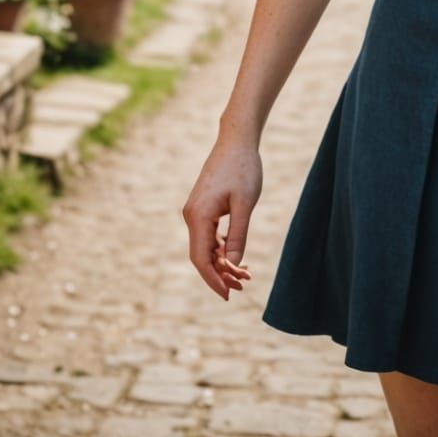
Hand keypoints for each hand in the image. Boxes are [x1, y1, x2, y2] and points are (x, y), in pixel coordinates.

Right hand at [182, 132, 261, 299]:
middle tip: (242, 287)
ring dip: (223, 262)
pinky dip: (222, 248)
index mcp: (198, 216)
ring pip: (207, 247)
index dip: (213, 279)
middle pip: (203, 256)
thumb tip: (232, 264)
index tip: (228, 295)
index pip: (201, 259)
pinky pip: (210, 235)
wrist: (236, 141)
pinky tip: (237, 258)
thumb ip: (237, 234)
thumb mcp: (244, 203)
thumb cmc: (243, 169)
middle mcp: (192, 216)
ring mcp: (196, 212)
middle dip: (221, 274)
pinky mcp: (204, 207)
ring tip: (245, 276)